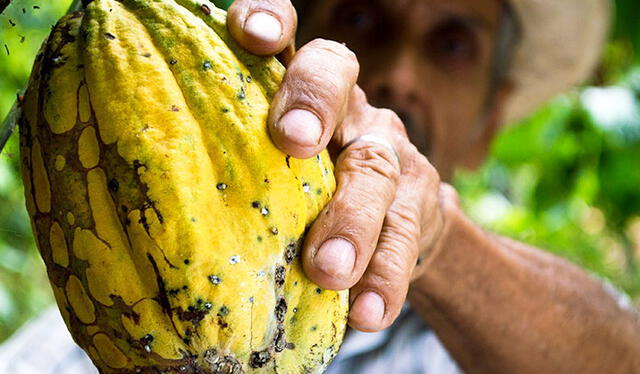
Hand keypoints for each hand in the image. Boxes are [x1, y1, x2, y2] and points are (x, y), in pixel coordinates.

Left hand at [227, 0, 448, 331]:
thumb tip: (134, 179)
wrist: (392, 223)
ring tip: (328, 270)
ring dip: (352, 219)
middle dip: (314, 105)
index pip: (289, 36)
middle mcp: (348, 107)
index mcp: (301, 89)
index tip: (251, 34)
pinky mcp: (419, 202)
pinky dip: (385, 277)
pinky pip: (406, 236)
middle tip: (294, 141)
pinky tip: (366, 311)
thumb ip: (232, 159)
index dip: (273, 19)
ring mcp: (388, 151)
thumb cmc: (306, 190)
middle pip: (337, 82)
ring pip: (375, 170)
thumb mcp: (269, 166)